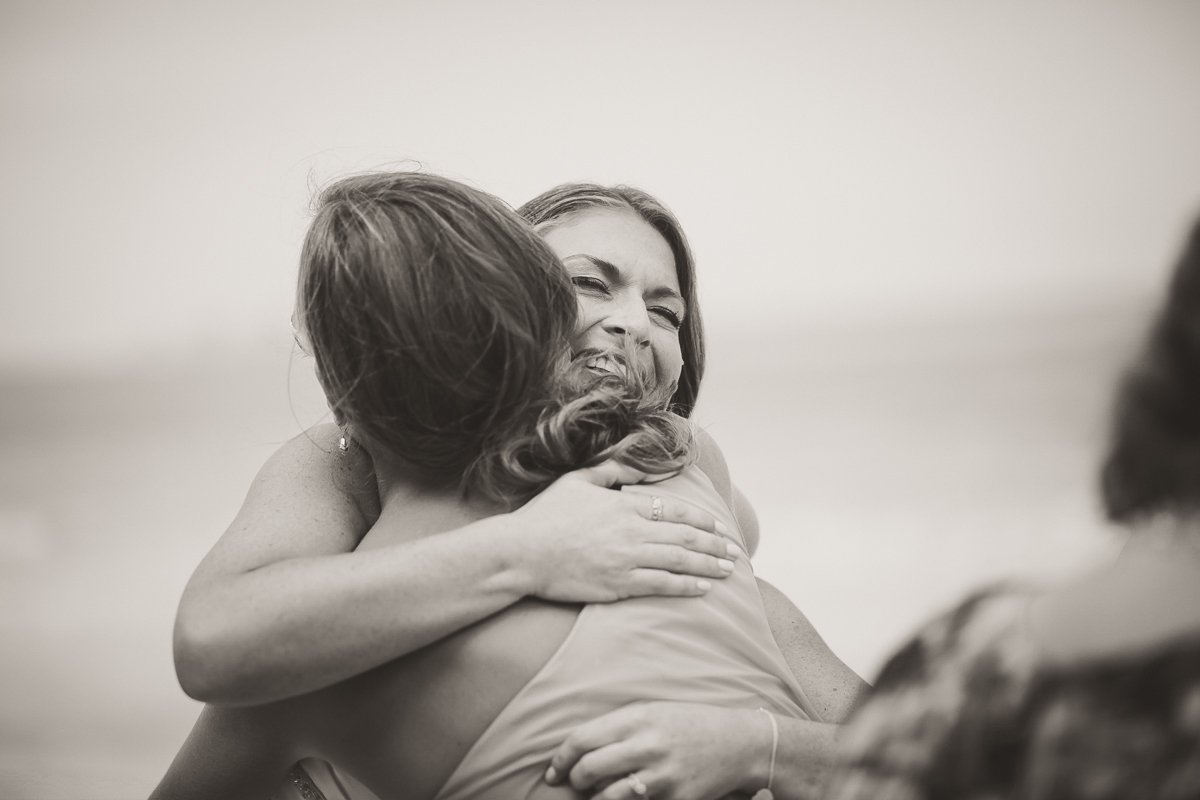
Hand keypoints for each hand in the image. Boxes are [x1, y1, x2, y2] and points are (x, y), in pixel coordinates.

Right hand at [511, 461, 743, 601]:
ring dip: (708, 566)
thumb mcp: (578, 480)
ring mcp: (626, 559)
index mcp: (624, 504)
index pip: (675, 510)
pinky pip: (661, 586)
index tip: (720, 526)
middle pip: (685, 536)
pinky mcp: (618, 585)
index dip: (702, 519)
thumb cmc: (546, 515)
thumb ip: (613, 469)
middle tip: (734, 551)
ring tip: (727, 570)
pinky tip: (703, 587)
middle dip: (714, 544)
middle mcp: (631, 531)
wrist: (521, 553)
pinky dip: (686, 586)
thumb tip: (641, 458)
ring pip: (679, 562)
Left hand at [544, 702, 768, 799]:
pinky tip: (629, 798)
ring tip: (597, 794)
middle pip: (589, 768)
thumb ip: (618, 726)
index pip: (582, 739)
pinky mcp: (675, 798)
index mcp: (638, 718)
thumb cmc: (690, 724)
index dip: (561, 758)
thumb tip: (581, 748)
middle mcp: (646, 745)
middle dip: (575, 780)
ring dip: (596, 798)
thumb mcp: (653, 711)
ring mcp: (661, 775)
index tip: (554, 770)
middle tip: (576, 782)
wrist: (738, 743)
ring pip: (608, 796)